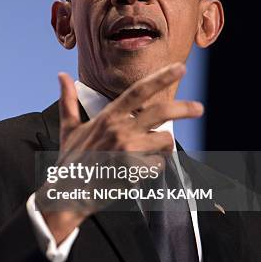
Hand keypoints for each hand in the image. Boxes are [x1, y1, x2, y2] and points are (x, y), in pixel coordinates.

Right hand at [36, 62, 203, 242]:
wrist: (68, 193)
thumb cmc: (70, 161)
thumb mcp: (68, 128)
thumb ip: (68, 100)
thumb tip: (62, 75)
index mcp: (107, 117)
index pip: (138, 92)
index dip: (161, 78)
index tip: (180, 68)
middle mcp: (119, 130)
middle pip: (161, 112)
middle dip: (185, 108)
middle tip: (199, 108)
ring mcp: (127, 150)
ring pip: (164, 141)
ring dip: (161, 149)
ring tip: (145, 155)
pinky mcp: (133, 169)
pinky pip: (158, 166)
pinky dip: (152, 169)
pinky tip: (136, 172)